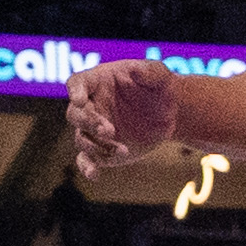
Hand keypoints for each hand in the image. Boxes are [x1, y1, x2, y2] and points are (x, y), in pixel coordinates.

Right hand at [68, 58, 182, 176]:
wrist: (170, 113)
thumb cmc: (159, 87)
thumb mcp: (158, 75)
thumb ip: (149, 71)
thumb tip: (136, 70)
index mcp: (97, 81)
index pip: (77, 83)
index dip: (75, 91)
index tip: (79, 99)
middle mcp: (90, 105)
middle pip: (75, 114)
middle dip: (89, 123)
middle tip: (110, 131)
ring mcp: (94, 129)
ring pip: (82, 139)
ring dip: (97, 146)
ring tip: (123, 151)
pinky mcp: (102, 150)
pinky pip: (86, 159)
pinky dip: (86, 167)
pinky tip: (94, 174)